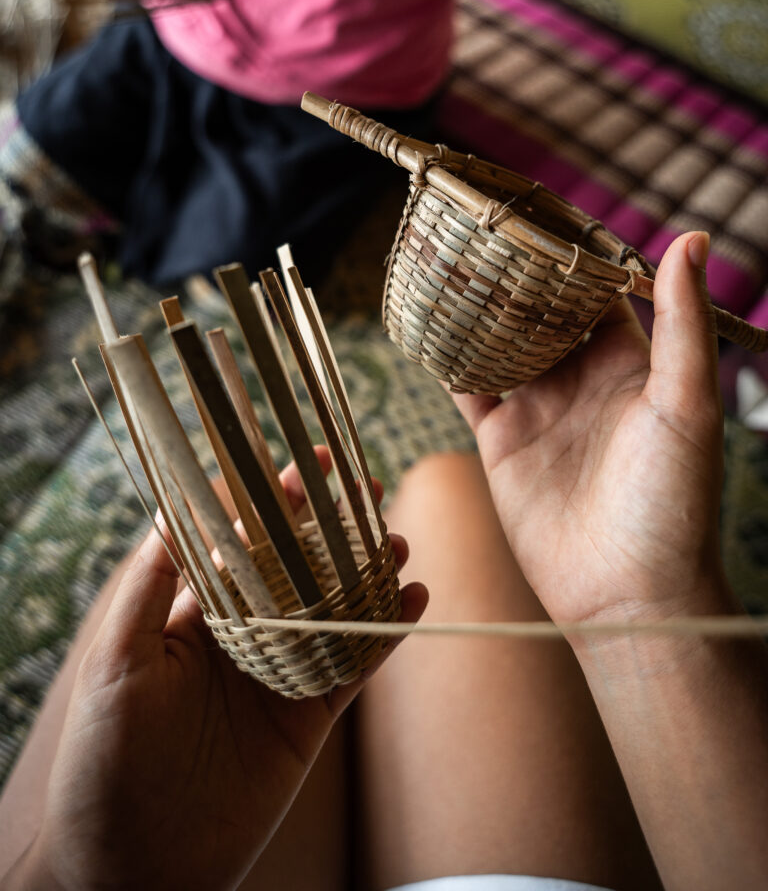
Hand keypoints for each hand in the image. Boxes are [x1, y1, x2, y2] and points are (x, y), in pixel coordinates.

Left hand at [16, 455, 425, 890]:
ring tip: (398, 543)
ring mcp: (278, 676)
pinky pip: (355, 668)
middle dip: (333, 526)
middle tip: (370, 490)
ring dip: (369, 573)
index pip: (242, 541)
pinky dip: (386, 634)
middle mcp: (242, 636)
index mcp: (194, 613)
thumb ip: (152, 583)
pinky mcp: (308, 719)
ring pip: (336, 610)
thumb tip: (178, 506)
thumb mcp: (116, 660)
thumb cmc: (104, 759)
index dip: (274, 501)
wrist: (132, 865)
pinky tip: (412, 601)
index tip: (306, 465)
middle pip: (299, 566)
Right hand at [453, 232, 728, 627]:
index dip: (571, 251)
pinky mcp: (501, 441)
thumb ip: (684, 323)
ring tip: (443, 256)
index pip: (595, 290)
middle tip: (478, 221)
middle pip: (539, 310)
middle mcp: (581, 379)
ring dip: (475, 305)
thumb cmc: (675, 502)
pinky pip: (468, 387)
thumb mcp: (688, 403)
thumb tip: (690, 238)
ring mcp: (538, 408)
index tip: (540, 208)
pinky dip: (446, 356)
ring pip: (498, 341)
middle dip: (513, 271)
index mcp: (630, 363)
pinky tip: (423, 321)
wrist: (629, 594)